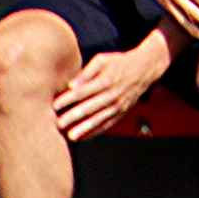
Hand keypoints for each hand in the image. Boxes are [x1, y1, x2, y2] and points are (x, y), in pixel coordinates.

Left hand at [53, 41, 169, 140]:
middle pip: (89, 108)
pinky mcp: (121, 113)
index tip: (55, 105)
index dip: (68, 99)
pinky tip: (83, 137)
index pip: (83, 92)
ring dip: (84, 129)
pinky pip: (107, 125)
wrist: (143, 69)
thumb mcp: (103, 60)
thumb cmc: (118, 62)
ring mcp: (118, 106)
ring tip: (70, 136)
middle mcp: (112, 95)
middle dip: (73, 117)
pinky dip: (95, 132)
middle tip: (58, 124)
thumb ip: (86, 72)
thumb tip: (72, 85)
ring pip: (98, 119)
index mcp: (106, 80)